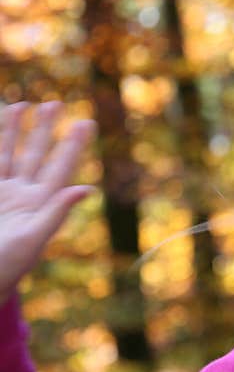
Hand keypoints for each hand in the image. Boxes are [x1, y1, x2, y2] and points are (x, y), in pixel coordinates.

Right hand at [0, 101, 95, 304]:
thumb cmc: (7, 267)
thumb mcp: (33, 240)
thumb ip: (57, 213)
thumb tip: (87, 189)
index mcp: (42, 205)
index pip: (60, 168)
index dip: (72, 146)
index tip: (85, 122)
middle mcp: (24, 196)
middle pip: (36, 155)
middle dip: (45, 130)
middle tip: (56, 104)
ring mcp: (2, 194)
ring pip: (10, 154)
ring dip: (17, 131)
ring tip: (24, 104)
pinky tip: (0, 123)